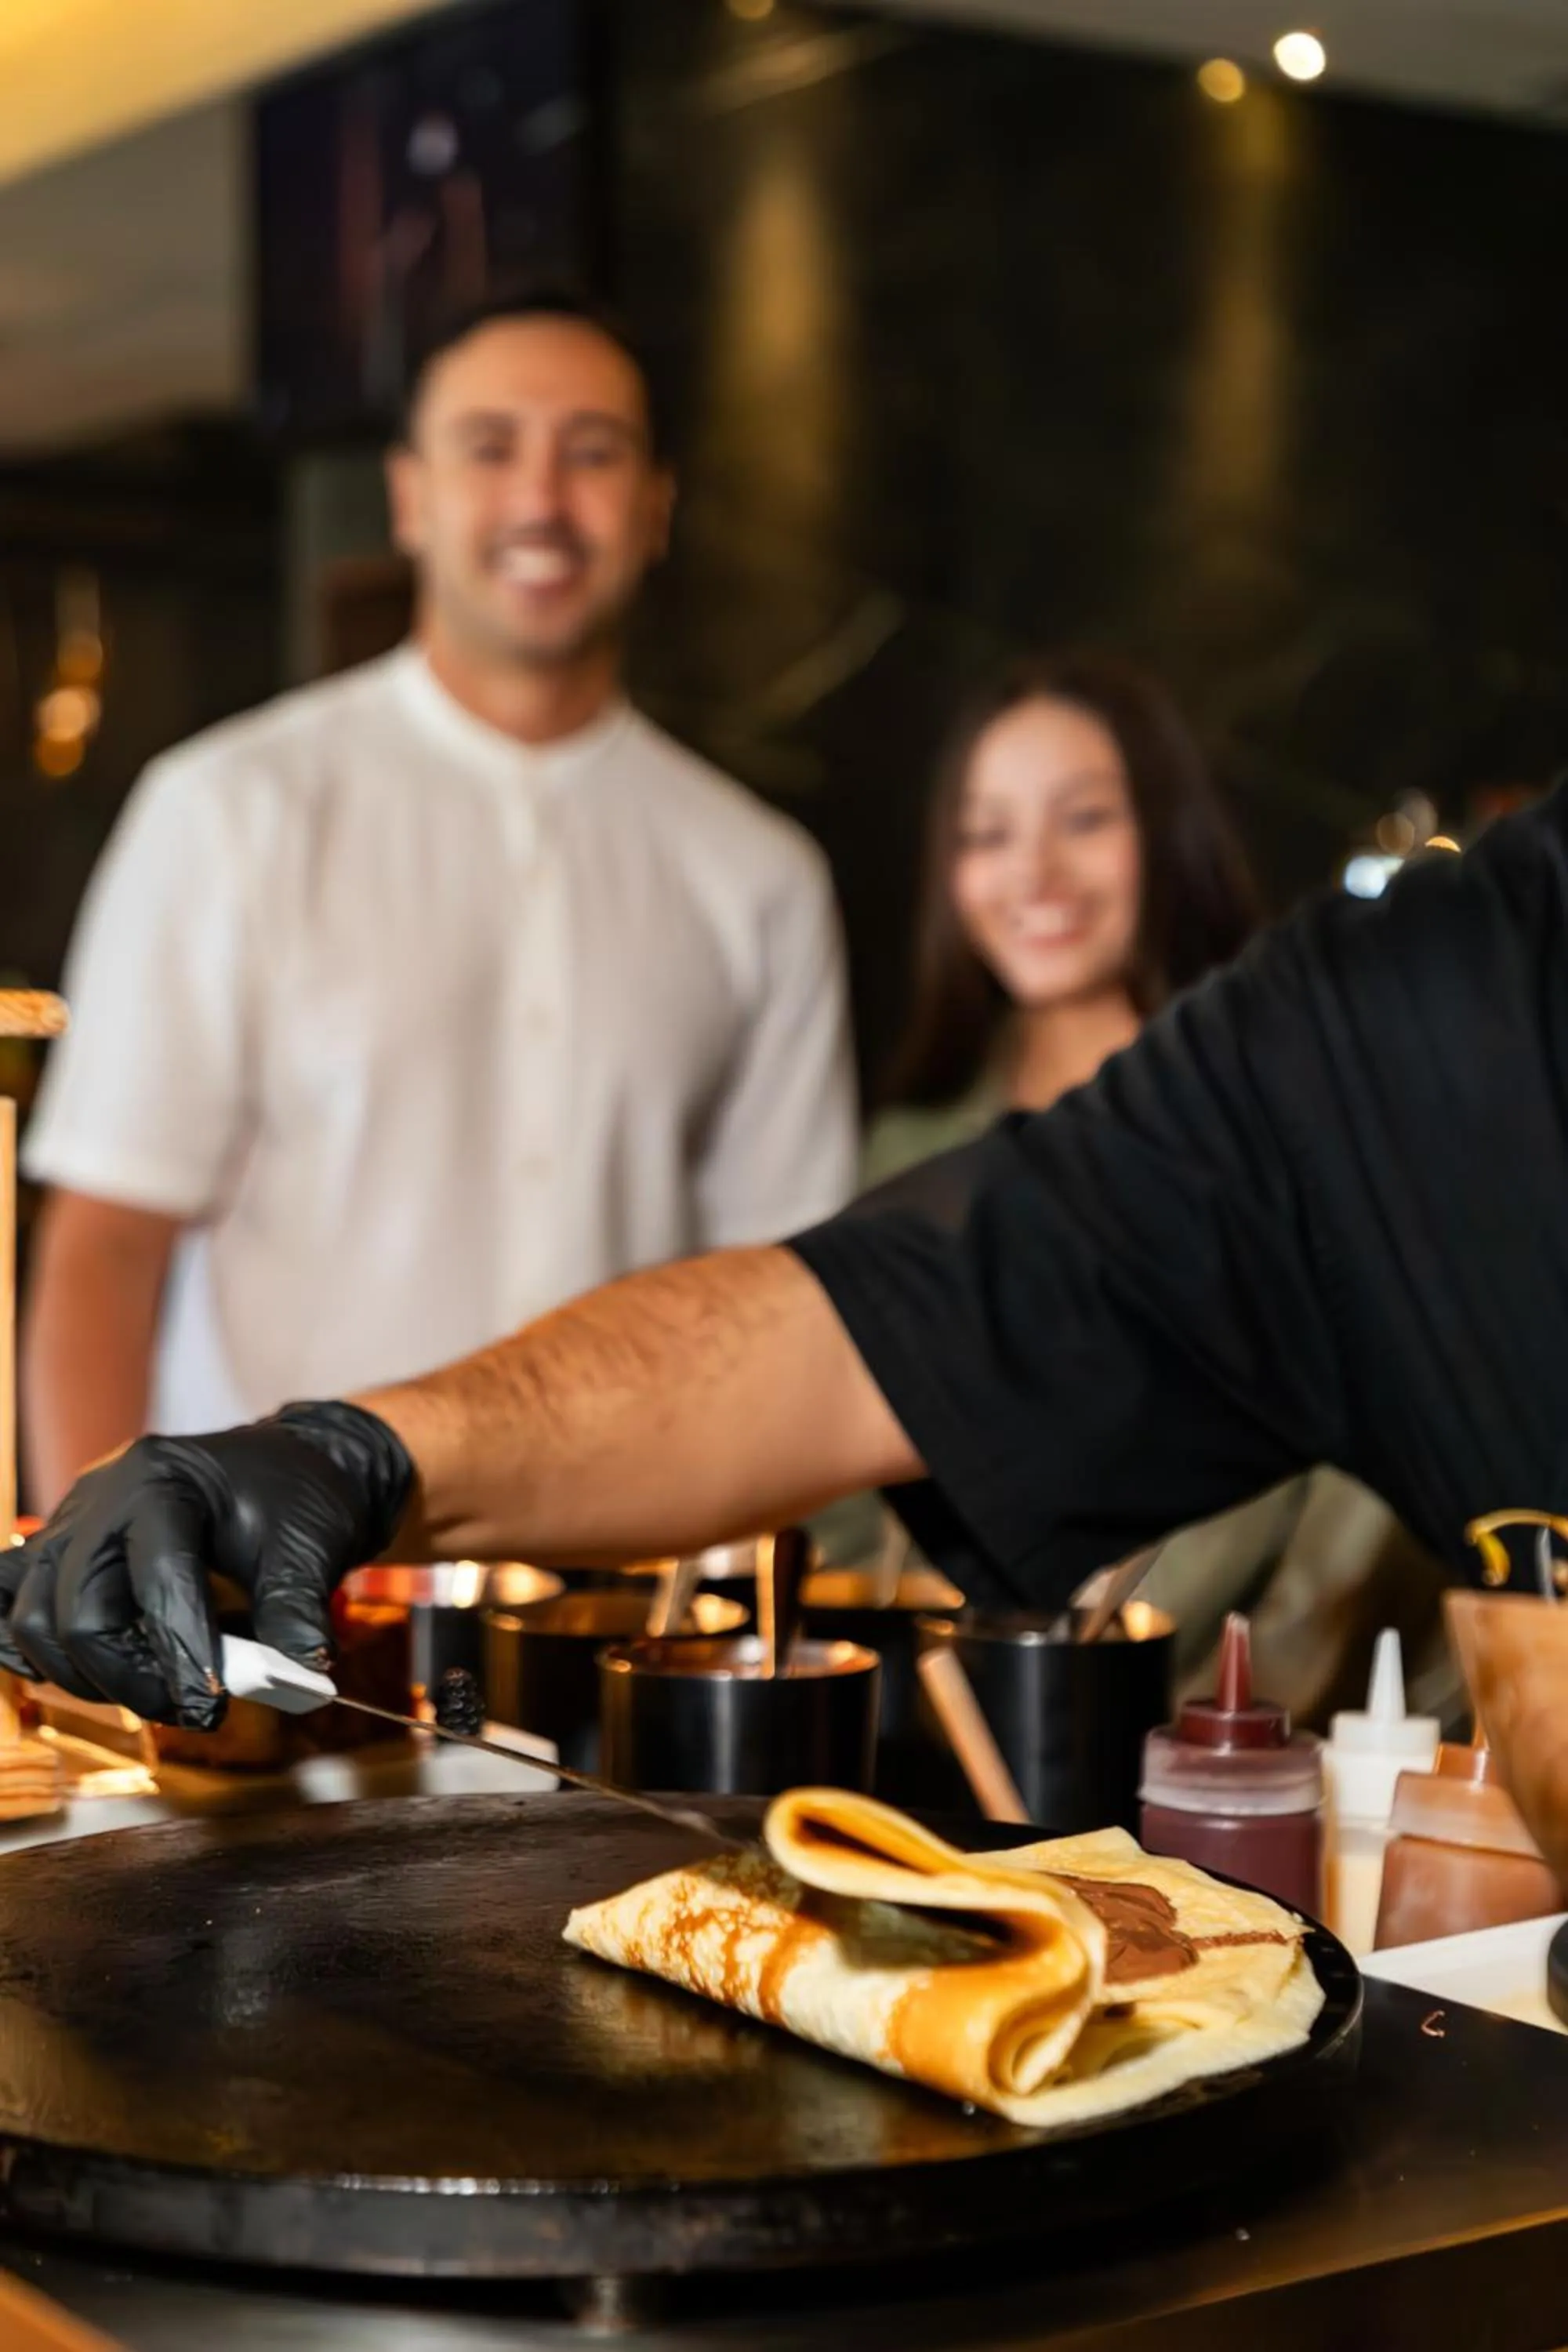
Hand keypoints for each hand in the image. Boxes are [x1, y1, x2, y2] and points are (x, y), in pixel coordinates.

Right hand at [0, 1402, 412, 1727]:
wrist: (279, 1467)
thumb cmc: (294, 1499)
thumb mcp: (310, 1547)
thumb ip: (296, 1613)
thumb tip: (300, 1676)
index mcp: (164, 1482)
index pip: (158, 1581)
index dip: (182, 1654)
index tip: (210, 1710)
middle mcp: (102, 1496)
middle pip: (80, 1611)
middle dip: (132, 1678)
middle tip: (189, 1708)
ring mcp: (70, 1521)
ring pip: (34, 1619)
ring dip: (86, 1676)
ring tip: (153, 1690)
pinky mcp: (56, 1547)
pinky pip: (11, 1601)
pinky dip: (32, 1647)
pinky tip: (81, 1672)